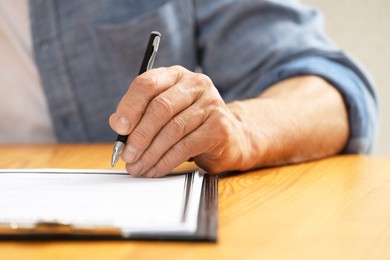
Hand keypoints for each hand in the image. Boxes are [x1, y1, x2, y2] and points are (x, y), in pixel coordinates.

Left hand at [109, 66, 247, 176]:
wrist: (230, 137)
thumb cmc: (190, 125)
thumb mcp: (163, 114)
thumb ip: (140, 115)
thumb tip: (118, 124)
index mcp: (176, 75)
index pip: (147, 83)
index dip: (130, 106)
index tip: (120, 128)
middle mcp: (196, 84)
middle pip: (160, 107)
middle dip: (139, 135)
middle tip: (127, 156)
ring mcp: (211, 104)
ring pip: (173, 129)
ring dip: (151, 153)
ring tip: (138, 167)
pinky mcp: (220, 127)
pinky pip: (186, 146)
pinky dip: (166, 161)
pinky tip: (156, 170)